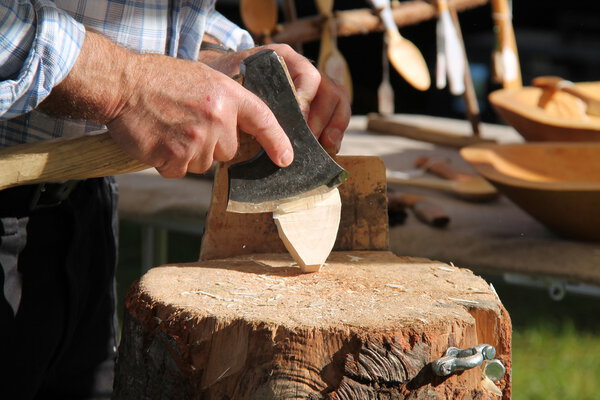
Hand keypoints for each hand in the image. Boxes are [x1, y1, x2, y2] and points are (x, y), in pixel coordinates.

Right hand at [109, 53, 293, 177]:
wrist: (122, 84)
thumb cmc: (161, 80)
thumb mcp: (204, 79)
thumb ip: (226, 104)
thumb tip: (237, 134)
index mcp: (227, 96)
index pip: (263, 120)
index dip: (278, 141)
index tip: (286, 159)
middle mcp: (216, 118)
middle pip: (227, 152)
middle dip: (211, 144)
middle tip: (188, 124)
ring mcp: (195, 139)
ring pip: (203, 163)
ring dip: (187, 154)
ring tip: (170, 129)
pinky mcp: (173, 156)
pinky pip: (179, 170)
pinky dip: (168, 162)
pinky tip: (158, 140)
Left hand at [199, 43, 350, 153]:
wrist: (224, 76)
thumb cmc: (226, 80)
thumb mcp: (232, 85)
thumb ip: (247, 99)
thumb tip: (258, 129)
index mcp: (283, 57)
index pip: (308, 75)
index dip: (306, 100)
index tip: (299, 121)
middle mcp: (302, 67)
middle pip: (329, 88)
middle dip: (322, 118)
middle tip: (310, 140)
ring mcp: (312, 83)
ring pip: (338, 99)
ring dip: (336, 124)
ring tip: (326, 146)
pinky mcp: (316, 99)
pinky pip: (336, 111)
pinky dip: (336, 129)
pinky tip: (328, 146)